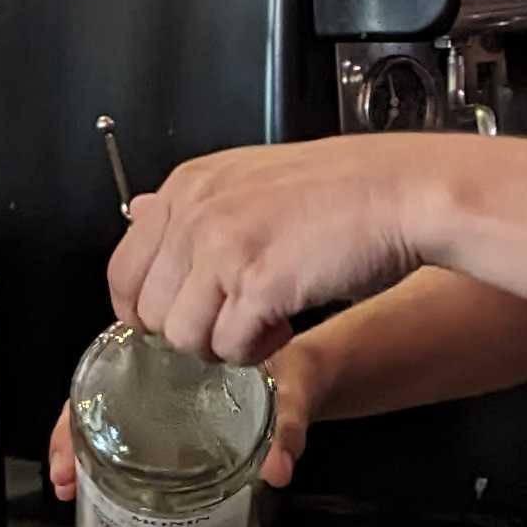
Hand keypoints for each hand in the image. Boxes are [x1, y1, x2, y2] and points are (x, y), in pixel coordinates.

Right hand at [48, 335, 320, 500]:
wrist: (309, 373)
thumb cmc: (294, 370)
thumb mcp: (291, 393)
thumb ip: (286, 428)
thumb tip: (276, 470)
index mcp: (178, 346)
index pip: (108, 370)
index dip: (78, 413)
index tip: (68, 455)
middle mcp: (160, 364)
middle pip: (97, 395)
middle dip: (71, 437)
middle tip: (65, 481)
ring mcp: (162, 387)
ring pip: (107, 409)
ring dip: (81, 446)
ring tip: (70, 486)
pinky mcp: (171, 407)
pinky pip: (128, 421)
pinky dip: (106, 449)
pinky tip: (95, 480)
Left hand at [105, 139, 440, 368]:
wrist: (404, 192)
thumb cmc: (342, 188)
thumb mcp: (251, 175)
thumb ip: (194, 204)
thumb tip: (138, 213)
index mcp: (188, 186)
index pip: (123, 271)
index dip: (146, 311)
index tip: (179, 319)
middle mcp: (197, 214)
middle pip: (150, 313)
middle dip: (192, 330)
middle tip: (235, 318)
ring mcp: (225, 248)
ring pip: (184, 338)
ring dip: (224, 344)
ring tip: (264, 321)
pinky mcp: (259, 284)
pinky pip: (229, 347)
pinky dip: (257, 350)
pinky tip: (284, 323)